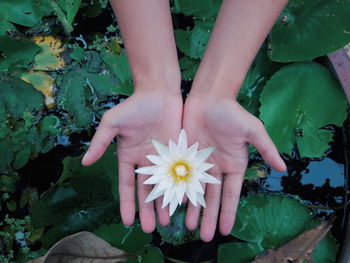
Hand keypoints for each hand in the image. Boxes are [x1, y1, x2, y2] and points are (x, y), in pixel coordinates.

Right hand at [81, 88, 182, 231]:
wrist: (159, 92)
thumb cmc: (134, 106)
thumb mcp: (112, 123)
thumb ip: (100, 142)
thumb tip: (85, 163)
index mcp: (129, 157)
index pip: (127, 186)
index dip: (127, 203)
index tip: (128, 221)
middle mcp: (146, 162)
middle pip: (147, 191)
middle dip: (147, 210)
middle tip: (151, 229)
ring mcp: (163, 158)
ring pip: (164, 186)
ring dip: (165, 203)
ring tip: (167, 222)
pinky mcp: (179, 152)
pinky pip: (180, 174)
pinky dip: (181, 187)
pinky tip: (184, 202)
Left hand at [183, 92, 285, 241]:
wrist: (208, 97)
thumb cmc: (232, 112)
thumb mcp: (252, 129)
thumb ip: (266, 148)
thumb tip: (283, 169)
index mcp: (233, 165)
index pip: (230, 194)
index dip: (228, 212)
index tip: (225, 231)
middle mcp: (216, 168)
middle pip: (212, 198)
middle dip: (209, 217)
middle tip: (203, 237)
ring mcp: (199, 163)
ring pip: (195, 190)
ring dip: (192, 208)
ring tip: (188, 227)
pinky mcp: (184, 156)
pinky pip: (180, 177)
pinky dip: (178, 190)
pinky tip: (174, 205)